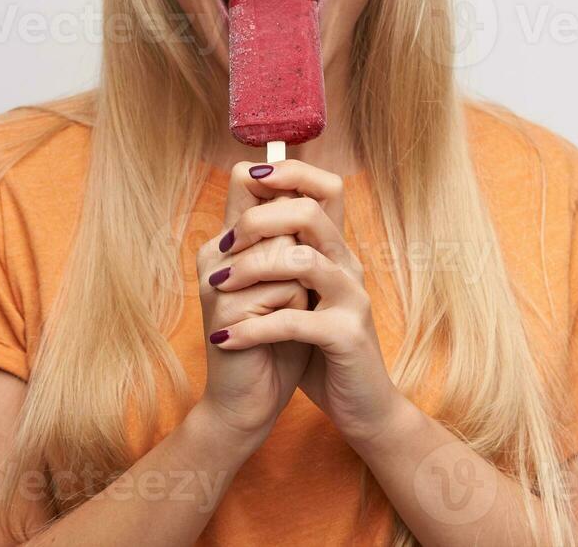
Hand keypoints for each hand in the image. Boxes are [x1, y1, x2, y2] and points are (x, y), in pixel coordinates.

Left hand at [206, 160, 403, 446]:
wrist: (359, 405)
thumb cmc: (318, 349)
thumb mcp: (296, 297)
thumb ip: (276, 259)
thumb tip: (234, 221)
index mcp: (335, 250)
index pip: (324, 188)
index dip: (289, 172)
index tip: (249, 177)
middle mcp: (348, 265)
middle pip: (309, 212)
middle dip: (259, 219)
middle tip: (225, 243)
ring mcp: (351, 299)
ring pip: (302, 261)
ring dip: (251, 269)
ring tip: (218, 287)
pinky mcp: (346, 336)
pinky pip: (295, 321)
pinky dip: (253, 329)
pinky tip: (226, 339)